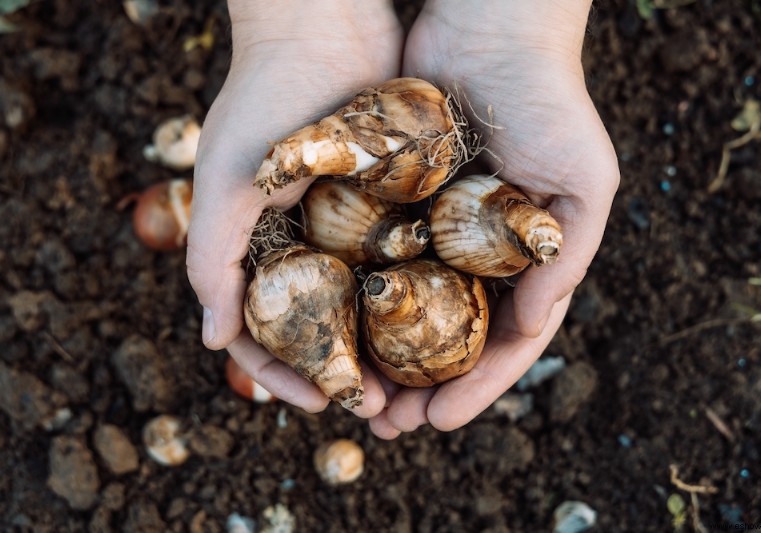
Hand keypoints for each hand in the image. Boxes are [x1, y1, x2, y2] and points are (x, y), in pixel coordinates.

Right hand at [186, 0, 402, 416]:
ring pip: (370, 303)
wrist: (325, 23)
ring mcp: (351, 222)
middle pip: (326, 328)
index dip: (288, 375)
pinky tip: (445, 324)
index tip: (324, 405)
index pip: (267, 332)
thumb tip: (214, 343)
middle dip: (349, 373)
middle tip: (385, 410)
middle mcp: (306, 241)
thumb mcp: (227, 182)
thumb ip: (212, 259)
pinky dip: (418, 295)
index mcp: (260, 246)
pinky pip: (406, 259)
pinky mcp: (393, 199)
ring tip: (419, 383)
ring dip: (389, 348)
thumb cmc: (266, 100)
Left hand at [368, 0, 619, 438]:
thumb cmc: (549, 101)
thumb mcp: (583, 183)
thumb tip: (533, 327)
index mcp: (527, 259)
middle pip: (449, 336)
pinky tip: (336, 331)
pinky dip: (360, 301)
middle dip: (421, 384)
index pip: (502, 340)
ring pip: (407, 310)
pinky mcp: (396, 203)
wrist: (489, 27)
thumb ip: (566, 258)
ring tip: (355, 398)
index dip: (475, 385)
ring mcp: (437, 230)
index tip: (439, 420)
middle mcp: (480, 252)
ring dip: (385, 357)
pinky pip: (375, 260)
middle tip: (386, 424)